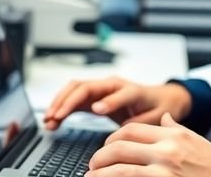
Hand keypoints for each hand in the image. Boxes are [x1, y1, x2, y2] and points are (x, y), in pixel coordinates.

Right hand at [43, 77, 191, 130]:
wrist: (162, 98)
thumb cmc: (159, 106)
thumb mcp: (156, 116)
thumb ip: (141, 121)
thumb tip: (124, 127)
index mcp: (130, 89)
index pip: (114, 92)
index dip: (105, 101)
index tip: (96, 110)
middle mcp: (112, 85)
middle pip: (85, 86)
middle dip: (68, 100)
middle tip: (55, 116)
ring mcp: (102, 90)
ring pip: (74, 90)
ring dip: (59, 103)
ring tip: (48, 120)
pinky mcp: (95, 97)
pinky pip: (75, 100)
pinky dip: (63, 109)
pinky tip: (53, 121)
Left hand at [86, 113, 210, 176]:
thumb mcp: (197, 141)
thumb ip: (176, 129)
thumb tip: (164, 119)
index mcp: (172, 136)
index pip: (130, 129)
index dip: (111, 138)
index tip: (105, 148)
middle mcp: (166, 152)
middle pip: (119, 147)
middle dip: (100, 157)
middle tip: (93, 164)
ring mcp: (164, 173)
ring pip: (119, 170)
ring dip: (99, 174)